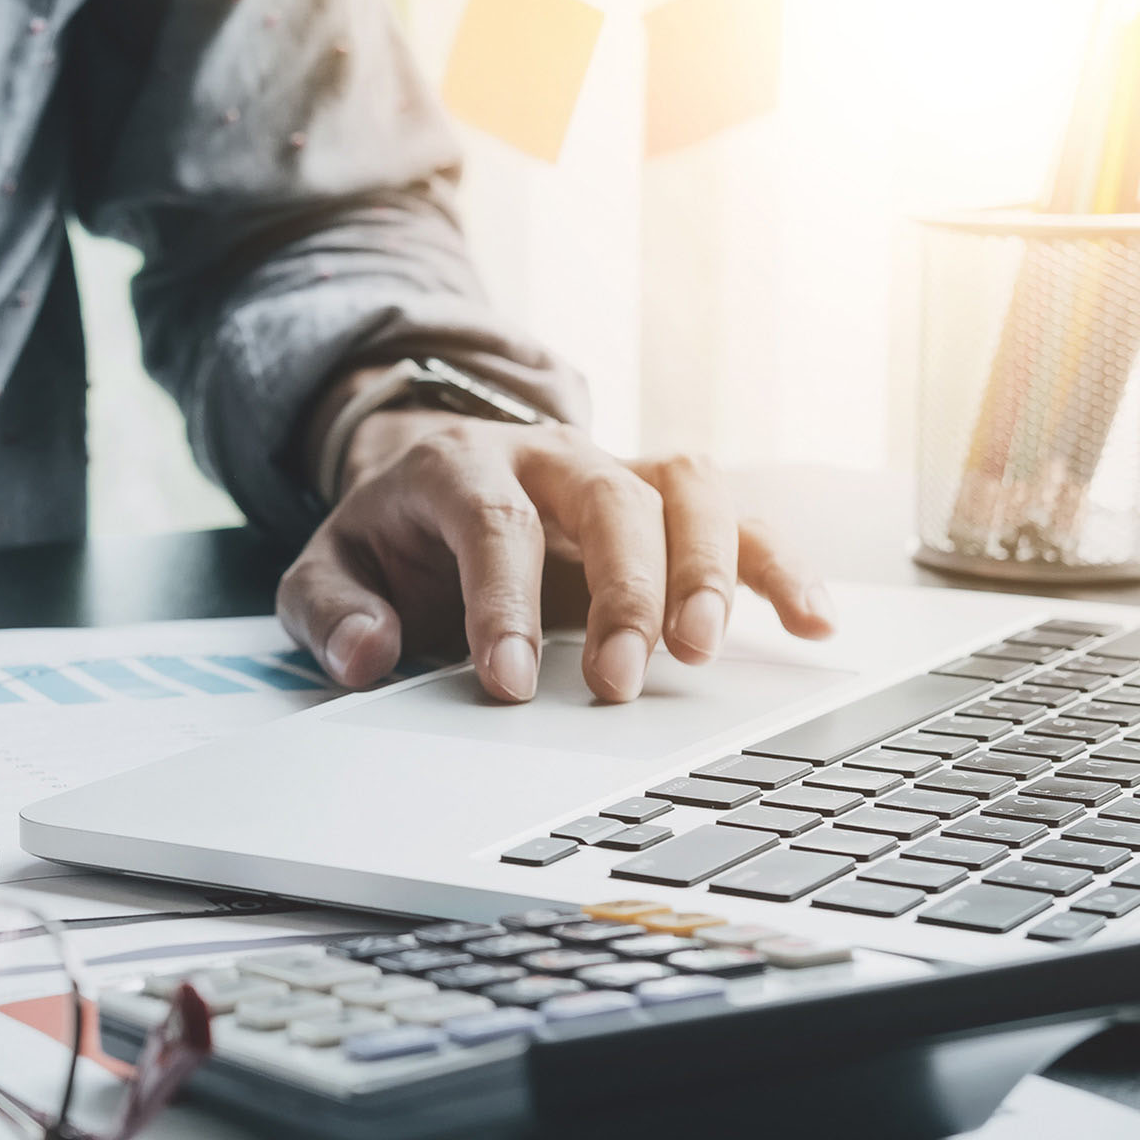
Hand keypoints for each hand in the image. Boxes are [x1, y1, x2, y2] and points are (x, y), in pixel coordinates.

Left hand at [278, 390, 833, 703]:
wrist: (428, 473)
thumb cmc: (392, 537)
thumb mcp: (326, 570)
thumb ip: (329, 611)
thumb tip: (364, 653)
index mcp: (460, 467)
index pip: (494, 522)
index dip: (504, 602)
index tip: (508, 683)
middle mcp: (549, 456)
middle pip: (607, 497)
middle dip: (622, 589)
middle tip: (620, 681)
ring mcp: (617, 470)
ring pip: (685, 488)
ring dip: (708, 569)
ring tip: (705, 653)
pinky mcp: (666, 500)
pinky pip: (740, 515)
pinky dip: (781, 565)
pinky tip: (812, 623)